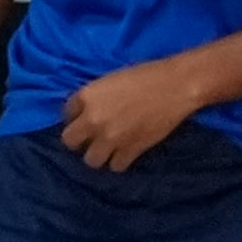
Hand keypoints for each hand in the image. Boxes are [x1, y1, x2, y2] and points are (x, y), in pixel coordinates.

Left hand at [58, 57, 205, 171]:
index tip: (84, 117)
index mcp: (87, 96)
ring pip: (91, 160)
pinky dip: (119, 161)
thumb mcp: (110, 79)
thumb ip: (94, 97)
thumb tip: (86, 111)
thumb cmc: (145, 75)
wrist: (175, 86)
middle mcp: (93, 120)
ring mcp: (111, 138)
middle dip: (78, 140)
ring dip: (98, 154)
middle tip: (90, 136)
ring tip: (107, 148)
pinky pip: (115, 166)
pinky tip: (125, 152)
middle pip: (70, 141)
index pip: (66, 114)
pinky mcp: (131, 150)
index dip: (75, 116)